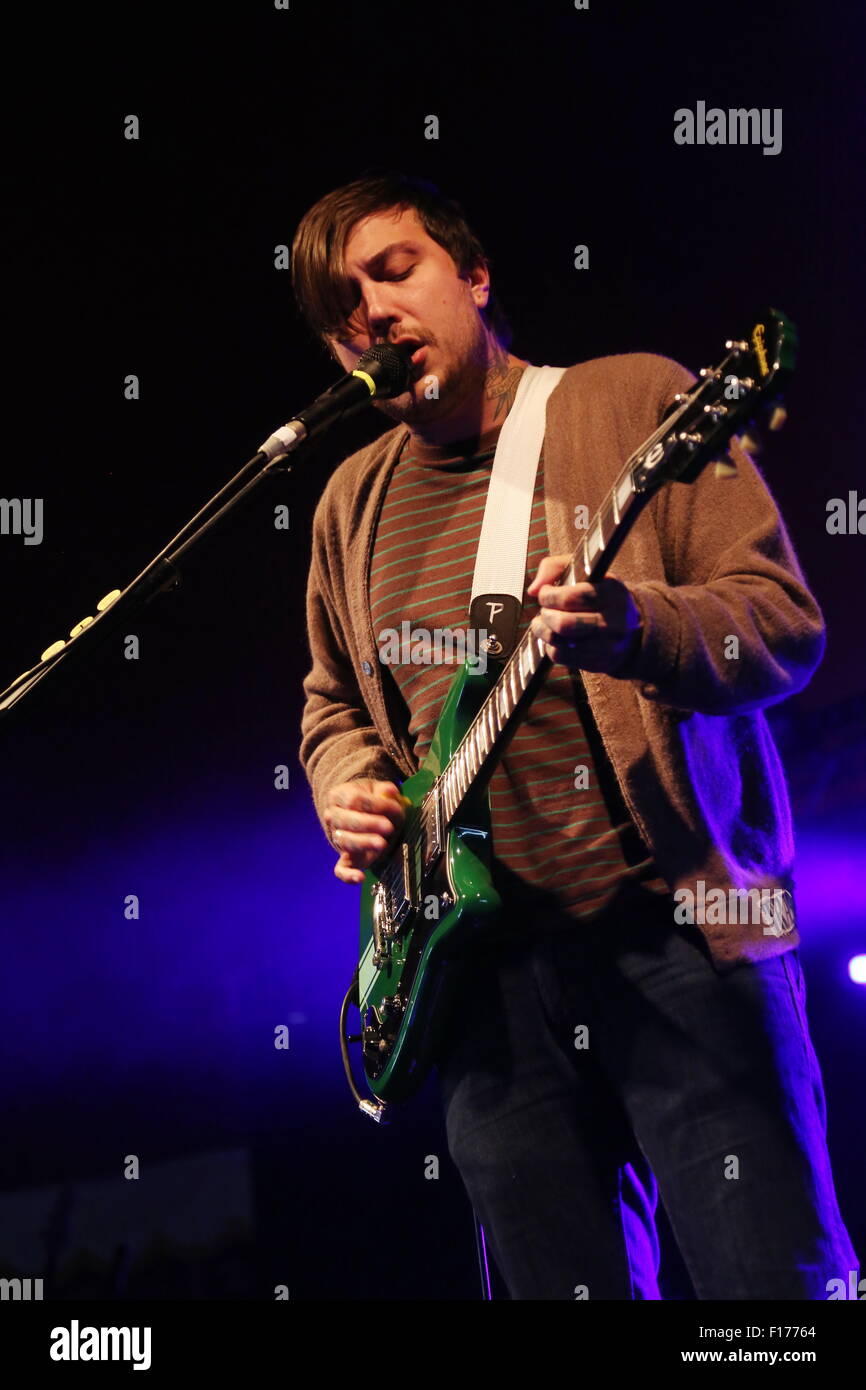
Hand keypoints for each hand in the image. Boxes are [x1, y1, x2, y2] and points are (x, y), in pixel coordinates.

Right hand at [323, 778, 409, 884]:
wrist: (361, 815)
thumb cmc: (372, 800)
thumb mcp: (378, 790)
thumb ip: (385, 790)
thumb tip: (391, 792)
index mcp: (339, 796)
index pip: (354, 799)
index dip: (375, 804)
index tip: (395, 807)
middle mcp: (333, 817)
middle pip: (345, 820)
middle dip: (368, 824)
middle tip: (388, 827)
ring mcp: (338, 839)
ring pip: (344, 841)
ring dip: (363, 843)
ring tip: (382, 844)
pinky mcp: (345, 859)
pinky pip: (340, 870)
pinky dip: (348, 876)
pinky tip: (360, 878)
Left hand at [527, 554, 641, 674]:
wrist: (633, 629)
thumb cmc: (601, 596)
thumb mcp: (587, 571)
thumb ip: (555, 567)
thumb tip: (534, 589)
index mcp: (612, 593)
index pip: (574, 597)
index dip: (551, 596)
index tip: (545, 593)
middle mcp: (613, 621)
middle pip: (564, 624)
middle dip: (545, 615)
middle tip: (545, 610)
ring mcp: (607, 645)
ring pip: (560, 643)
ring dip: (543, 631)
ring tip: (544, 623)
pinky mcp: (599, 662)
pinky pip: (561, 656)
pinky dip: (550, 646)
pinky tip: (555, 638)